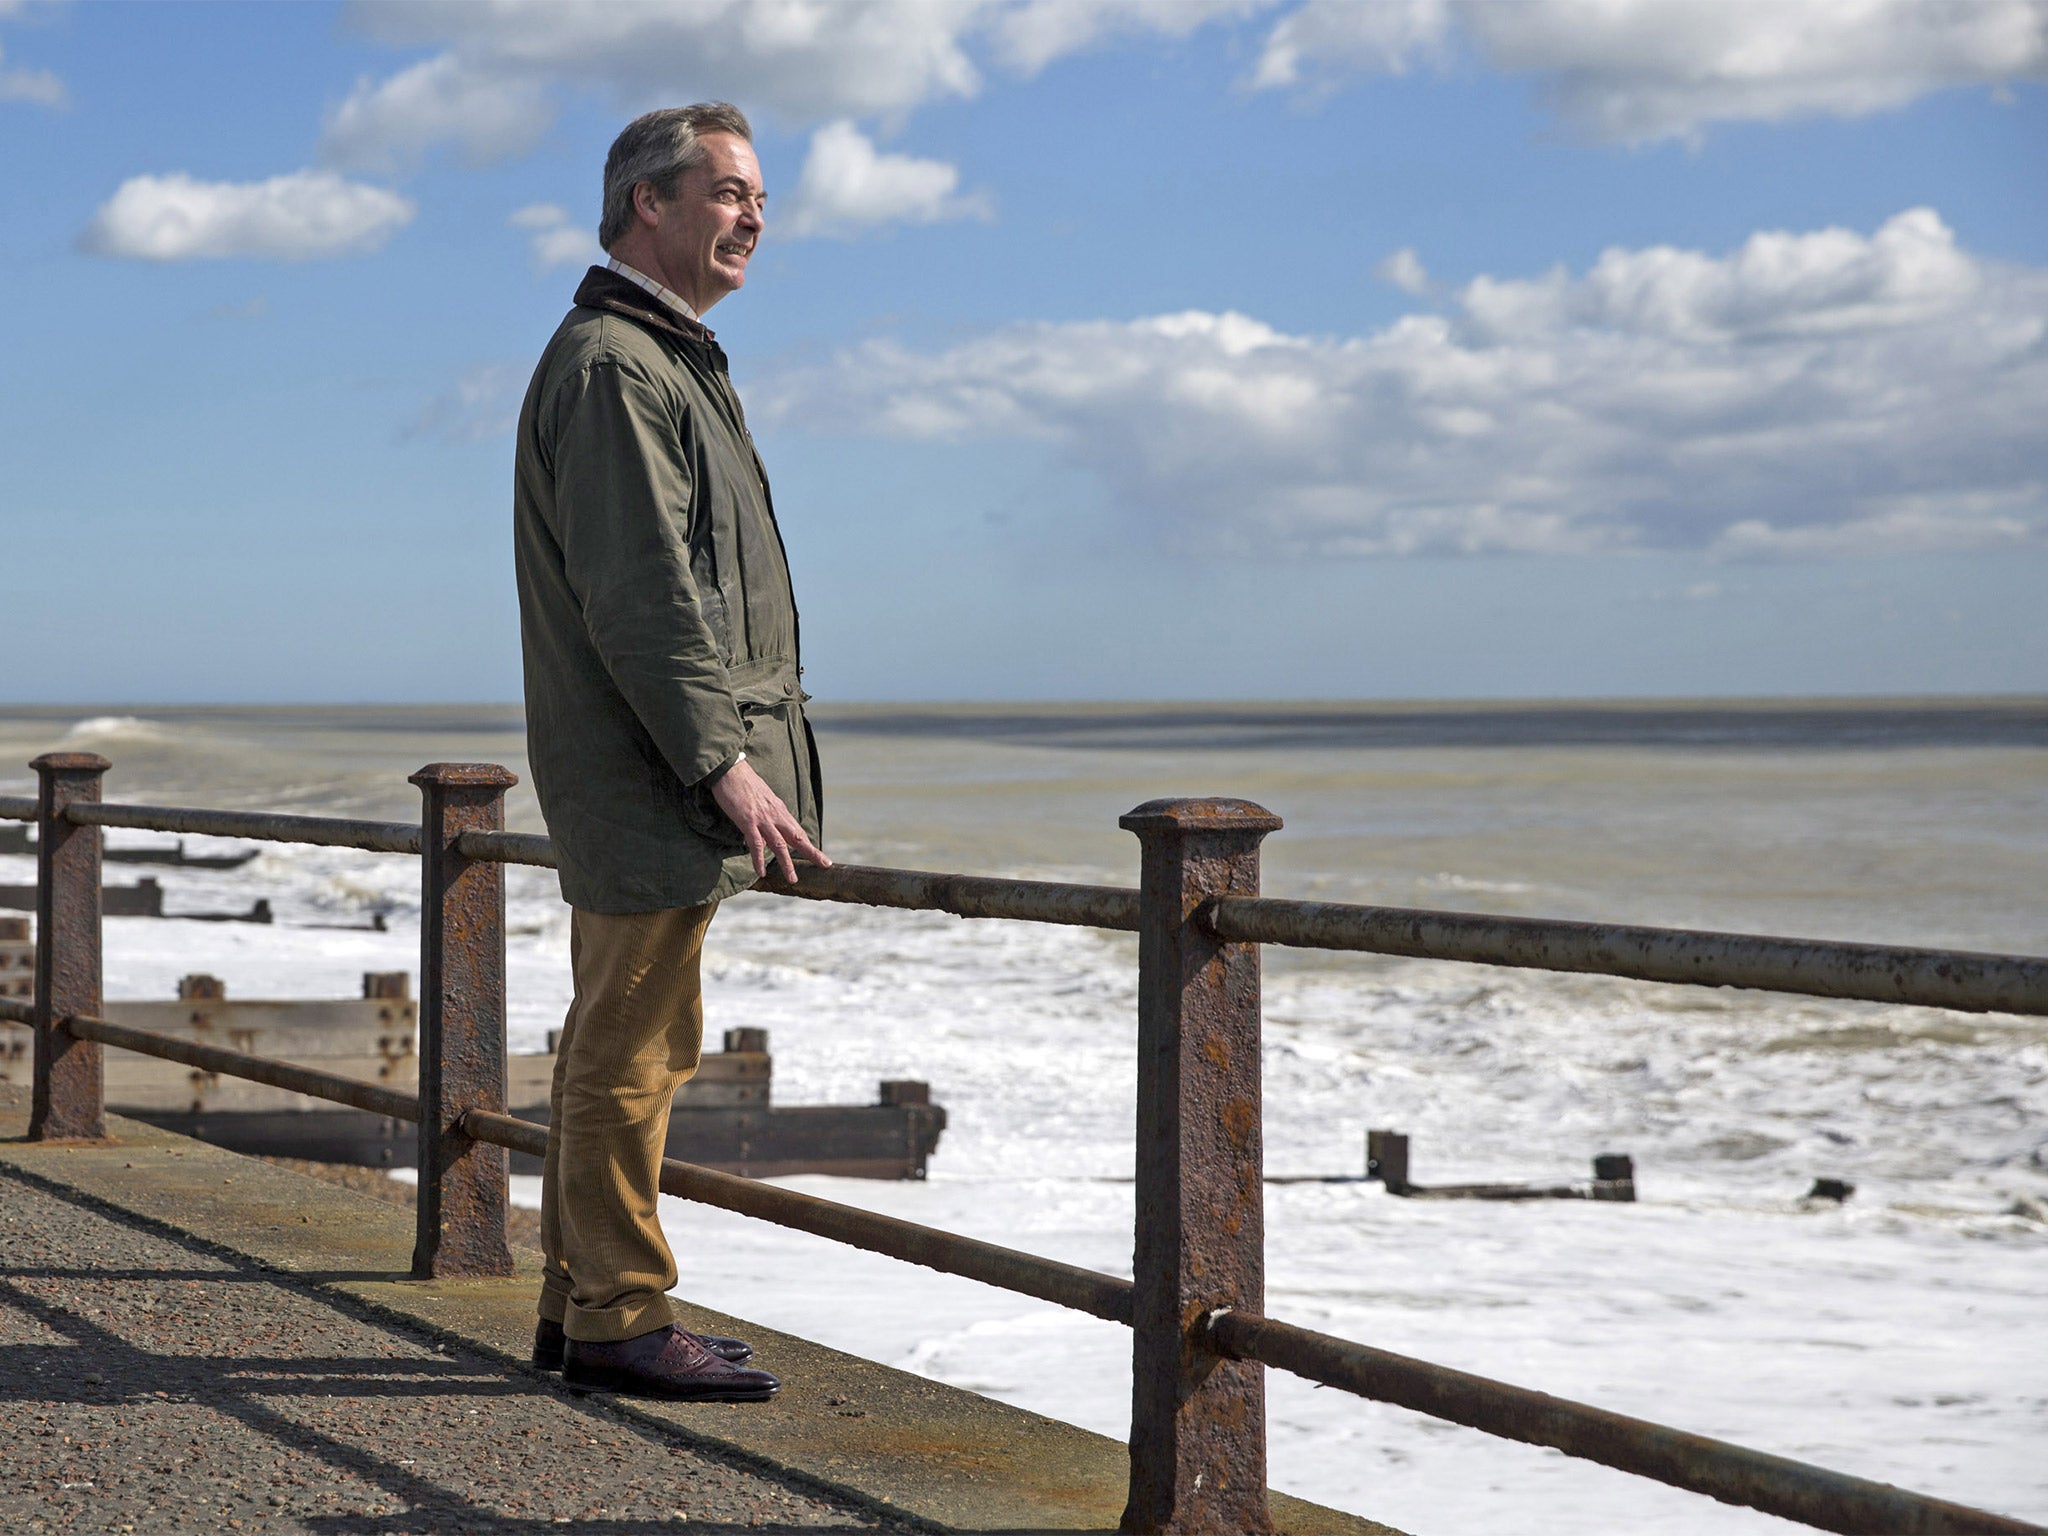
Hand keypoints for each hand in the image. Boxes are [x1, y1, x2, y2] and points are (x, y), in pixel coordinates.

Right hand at [708, 758, 829, 883]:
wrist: (730, 769)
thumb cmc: (744, 782)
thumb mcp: (763, 798)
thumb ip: (769, 814)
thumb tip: (768, 831)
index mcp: (780, 810)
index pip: (798, 831)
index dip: (810, 845)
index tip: (822, 856)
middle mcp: (776, 815)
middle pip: (798, 837)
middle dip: (812, 852)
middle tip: (825, 865)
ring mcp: (763, 819)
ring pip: (780, 845)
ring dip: (787, 863)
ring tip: (792, 879)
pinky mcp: (748, 821)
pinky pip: (756, 844)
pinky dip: (759, 859)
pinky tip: (761, 872)